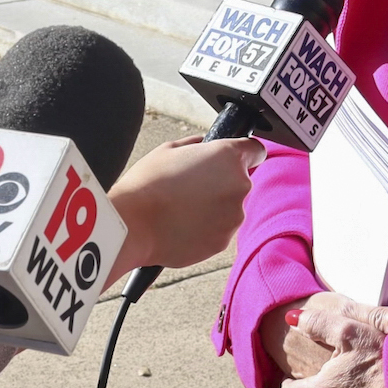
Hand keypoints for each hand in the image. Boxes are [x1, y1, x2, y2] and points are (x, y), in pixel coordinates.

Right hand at [107, 133, 263, 280]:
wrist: (132, 225)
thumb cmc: (147, 185)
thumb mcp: (169, 149)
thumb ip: (197, 145)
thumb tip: (204, 146)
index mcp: (229, 157)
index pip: (256, 150)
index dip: (244, 155)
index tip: (233, 160)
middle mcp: (239, 186)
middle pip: (240, 182)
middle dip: (221, 184)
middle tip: (191, 188)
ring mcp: (233, 216)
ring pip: (230, 209)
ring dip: (214, 208)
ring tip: (182, 209)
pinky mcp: (223, 241)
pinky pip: (219, 231)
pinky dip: (206, 229)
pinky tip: (182, 225)